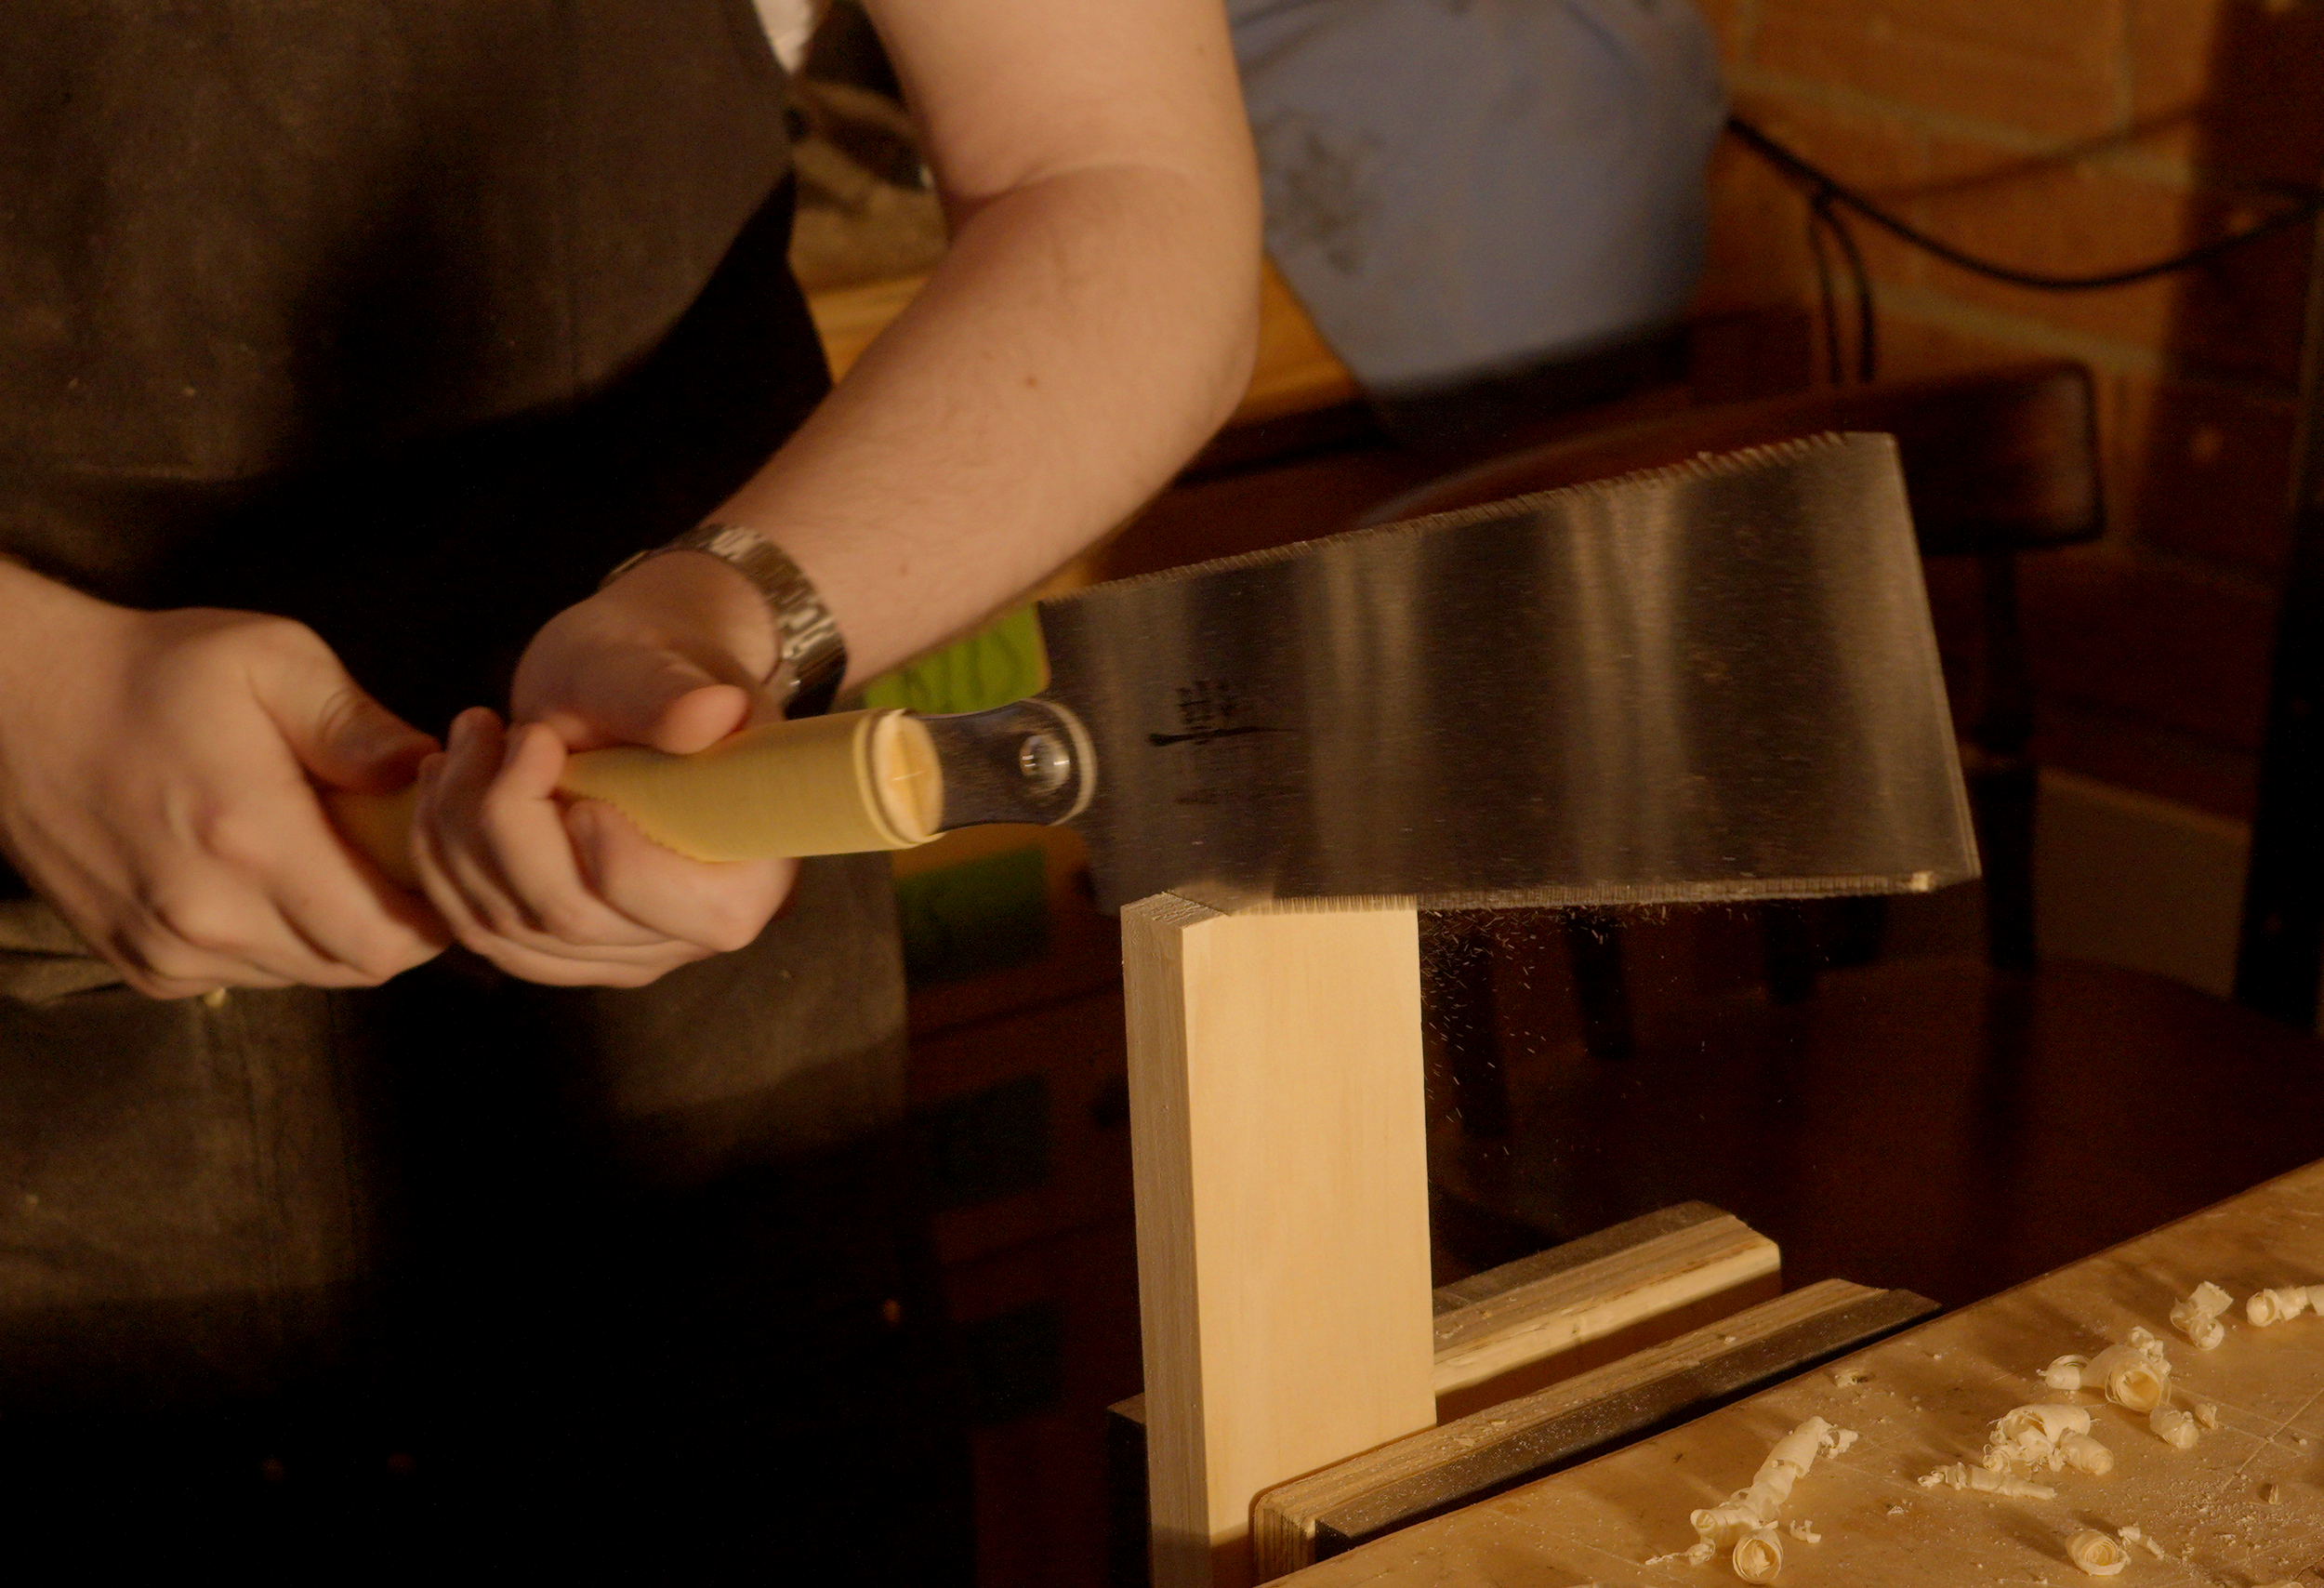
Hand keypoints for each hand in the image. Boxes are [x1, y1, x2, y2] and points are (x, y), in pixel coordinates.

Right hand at [0, 562, 450, 997]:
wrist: (17, 704)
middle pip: (354, 966)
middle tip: (391, 856)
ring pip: (303, 976)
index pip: (386, 938)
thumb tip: (428, 773)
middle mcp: (206, 915)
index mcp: (251, 840)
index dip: (434, 914)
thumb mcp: (272, 660)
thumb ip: (359, 725)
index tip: (438, 865)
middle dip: (394, 920)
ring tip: (324, 857)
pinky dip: (275, 941)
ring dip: (334, 932)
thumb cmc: (155, 672)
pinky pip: (246, 976)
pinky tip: (262, 875)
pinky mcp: (138, 964)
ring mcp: (166, 948)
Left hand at [407, 550, 798, 987]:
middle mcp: (694, 932)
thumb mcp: (655, 666)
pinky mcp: (561, 952)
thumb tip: (710, 712)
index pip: (695, 911)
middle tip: (491, 727)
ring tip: (464, 742)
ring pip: (511, 928)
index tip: (560, 762)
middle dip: (506, 819)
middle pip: (575, 918)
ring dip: (459, 831)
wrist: (634, 686)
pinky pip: (481, 931)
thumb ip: (672, 696)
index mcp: (755, 872)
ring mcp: (622, 951)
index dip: (620, 858)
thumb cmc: (654, 670)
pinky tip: (444, 790)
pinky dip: (441, 861)